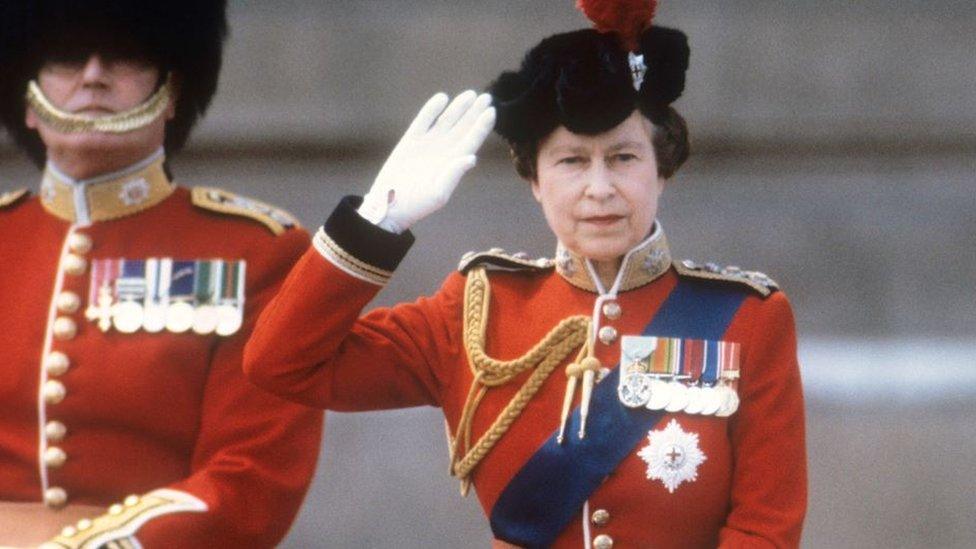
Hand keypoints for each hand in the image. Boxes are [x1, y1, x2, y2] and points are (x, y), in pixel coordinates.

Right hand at [358, 91, 494, 232]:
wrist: (389, 205)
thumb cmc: (416, 204)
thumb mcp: (438, 194)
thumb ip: (453, 174)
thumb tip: (472, 157)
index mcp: (454, 163)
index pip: (472, 140)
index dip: (482, 125)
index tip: (491, 111)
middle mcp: (444, 151)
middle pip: (463, 127)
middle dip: (474, 112)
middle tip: (487, 97)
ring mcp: (428, 144)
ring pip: (446, 120)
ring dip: (458, 107)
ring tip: (470, 94)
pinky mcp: (410, 141)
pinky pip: (423, 120)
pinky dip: (432, 109)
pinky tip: (442, 98)